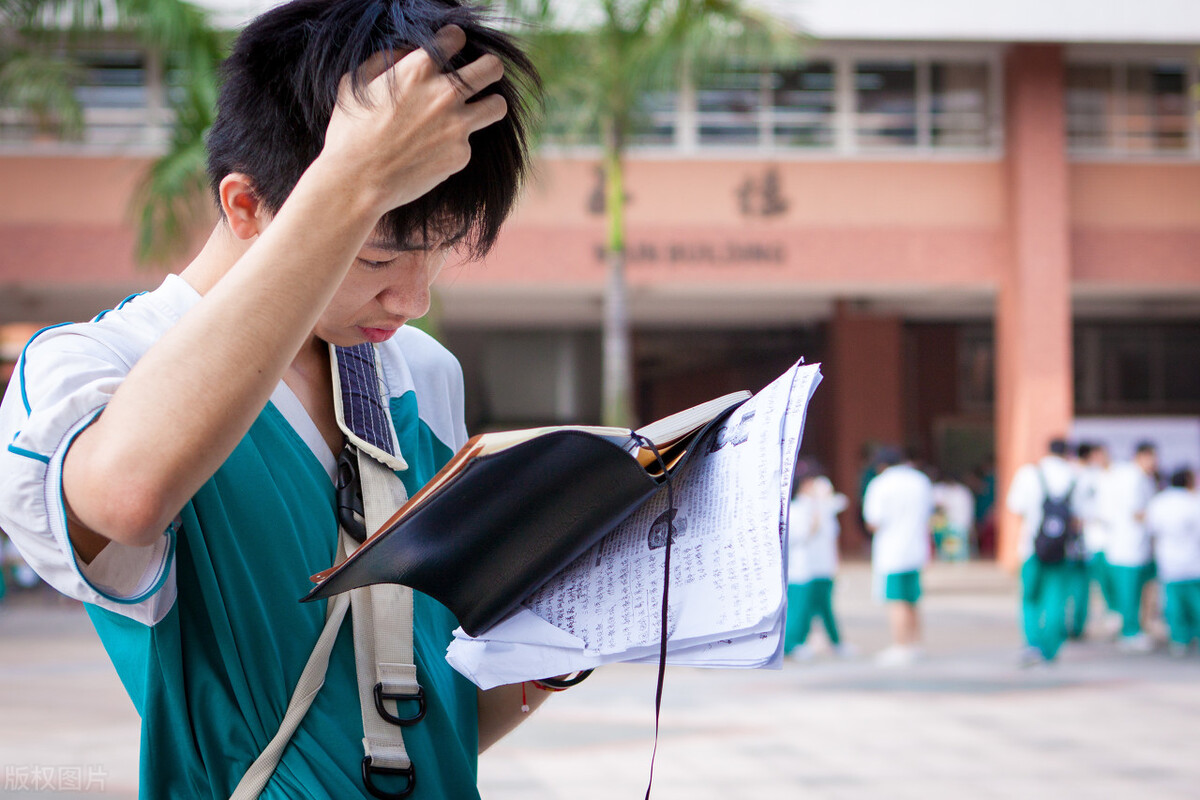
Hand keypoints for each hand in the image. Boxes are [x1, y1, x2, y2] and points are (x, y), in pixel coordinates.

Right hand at [318, 25, 507, 213]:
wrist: (356, 181)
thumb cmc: (349, 131)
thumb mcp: (356, 82)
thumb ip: (385, 60)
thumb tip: (407, 52)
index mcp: (418, 69)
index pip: (455, 38)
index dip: (454, 42)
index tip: (452, 50)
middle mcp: (444, 94)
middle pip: (491, 68)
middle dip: (490, 68)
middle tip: (484, 75)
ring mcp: (457, 126)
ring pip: (497, 106)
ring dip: (490, 104)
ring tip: (477, 110)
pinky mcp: (461, 155)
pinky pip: (468, 143)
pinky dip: (455, 145)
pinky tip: (433, 152)